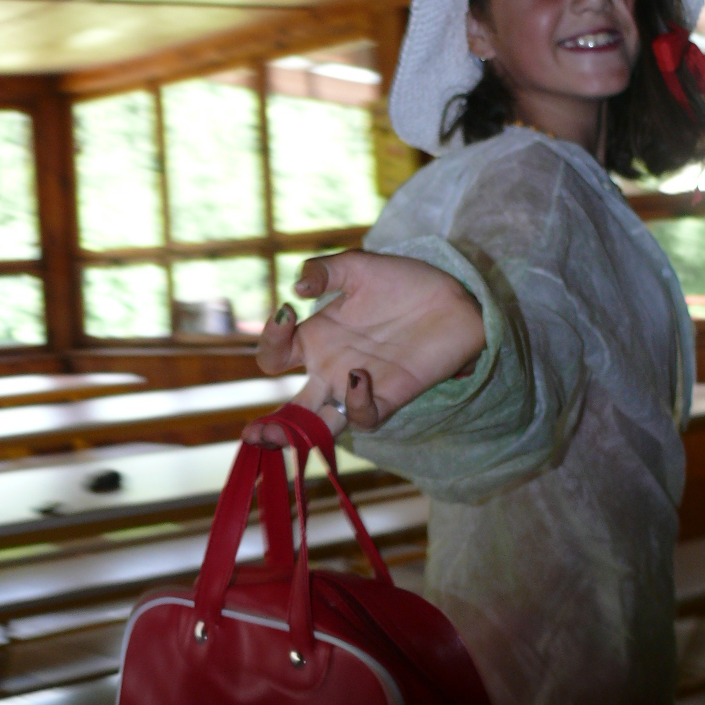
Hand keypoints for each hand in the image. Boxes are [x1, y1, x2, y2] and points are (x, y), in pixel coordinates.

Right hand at [243, 249, 485, 446]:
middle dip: (268, 428)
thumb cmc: (403, 282)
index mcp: (316, 339)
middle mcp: (331, 369)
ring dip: (296, 438)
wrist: (453, 298)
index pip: (274, 356)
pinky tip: (360, 376)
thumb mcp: (358, 267)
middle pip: (291, 411)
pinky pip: (364, 417)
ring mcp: (357, 387)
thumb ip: (324, 270)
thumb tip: (297, 287)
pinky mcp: (389, 397)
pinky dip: (357, 404)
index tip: (286, 314)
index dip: (270, 340)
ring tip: (278, 434)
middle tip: (251, 435)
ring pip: (319, 427)